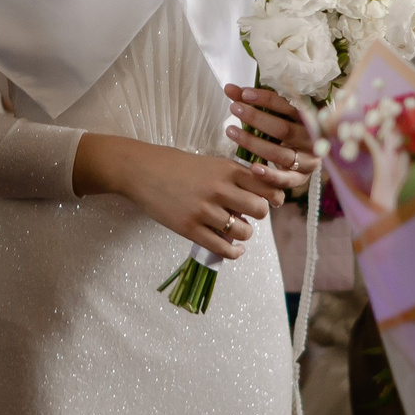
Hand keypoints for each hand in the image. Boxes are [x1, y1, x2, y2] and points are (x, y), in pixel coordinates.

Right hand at [72, 132, 297, 257]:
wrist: (141, 171)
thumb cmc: (175, 164)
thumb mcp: (209, 162)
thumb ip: (233, 176)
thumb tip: (259, 195)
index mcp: (227, 169)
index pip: (267, 185)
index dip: (274, 196)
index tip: (271, 200)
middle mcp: (219, 189)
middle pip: (260, 209)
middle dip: (258, 214)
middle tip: (248, 214)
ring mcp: (204, 210)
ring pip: (244, 231)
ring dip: (245, 233)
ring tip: (236, 229)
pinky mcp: (190, 228)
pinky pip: (223, 248)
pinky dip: (235, 252)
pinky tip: (235, 249)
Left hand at [223, 82, 318, 177]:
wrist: (305, 160)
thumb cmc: (285, 131)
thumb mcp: (274, 114)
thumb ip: (253, 102)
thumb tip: (229, 88)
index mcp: (310, 119)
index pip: (288, 106)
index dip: (266, 99)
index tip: (244, 94)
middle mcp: (312, 140)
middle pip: (283, 129)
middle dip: (256, 118)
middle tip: (235, 109)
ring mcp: (308, 161)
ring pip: (280, 153)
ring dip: (253, 143)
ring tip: (231, 131)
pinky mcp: (300, 179)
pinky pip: (285, 179)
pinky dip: (269, 174)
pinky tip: (252, 167)